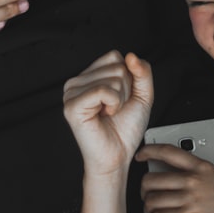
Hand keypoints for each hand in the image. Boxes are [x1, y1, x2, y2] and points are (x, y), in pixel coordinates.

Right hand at [63, 51, 153, 177]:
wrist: (117, 156)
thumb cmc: (126, 129)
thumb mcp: (142, 95)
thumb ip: (142, 72)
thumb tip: (131, 55)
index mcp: (88, 76)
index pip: (115, 56)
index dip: (128, 79)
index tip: (120, 98)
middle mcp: (76, 81)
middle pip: (116, 66)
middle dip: (125, 90)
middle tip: (114, 109)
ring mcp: (71, 92)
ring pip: (113, 78)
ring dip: (120, 99)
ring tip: (109, 113)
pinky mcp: (72, 105)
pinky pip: (104, 90)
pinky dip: (113, 104)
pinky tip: (104, 115)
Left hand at [137, 148, 213, 212]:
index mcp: (203, 167)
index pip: (168, 152)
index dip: (149, 151)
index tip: (141, 155)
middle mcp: (192, 180)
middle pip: (151, 180)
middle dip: (144, 190)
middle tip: (146, 196)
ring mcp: (189, 198)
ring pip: (151, 200)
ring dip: (147, 210)